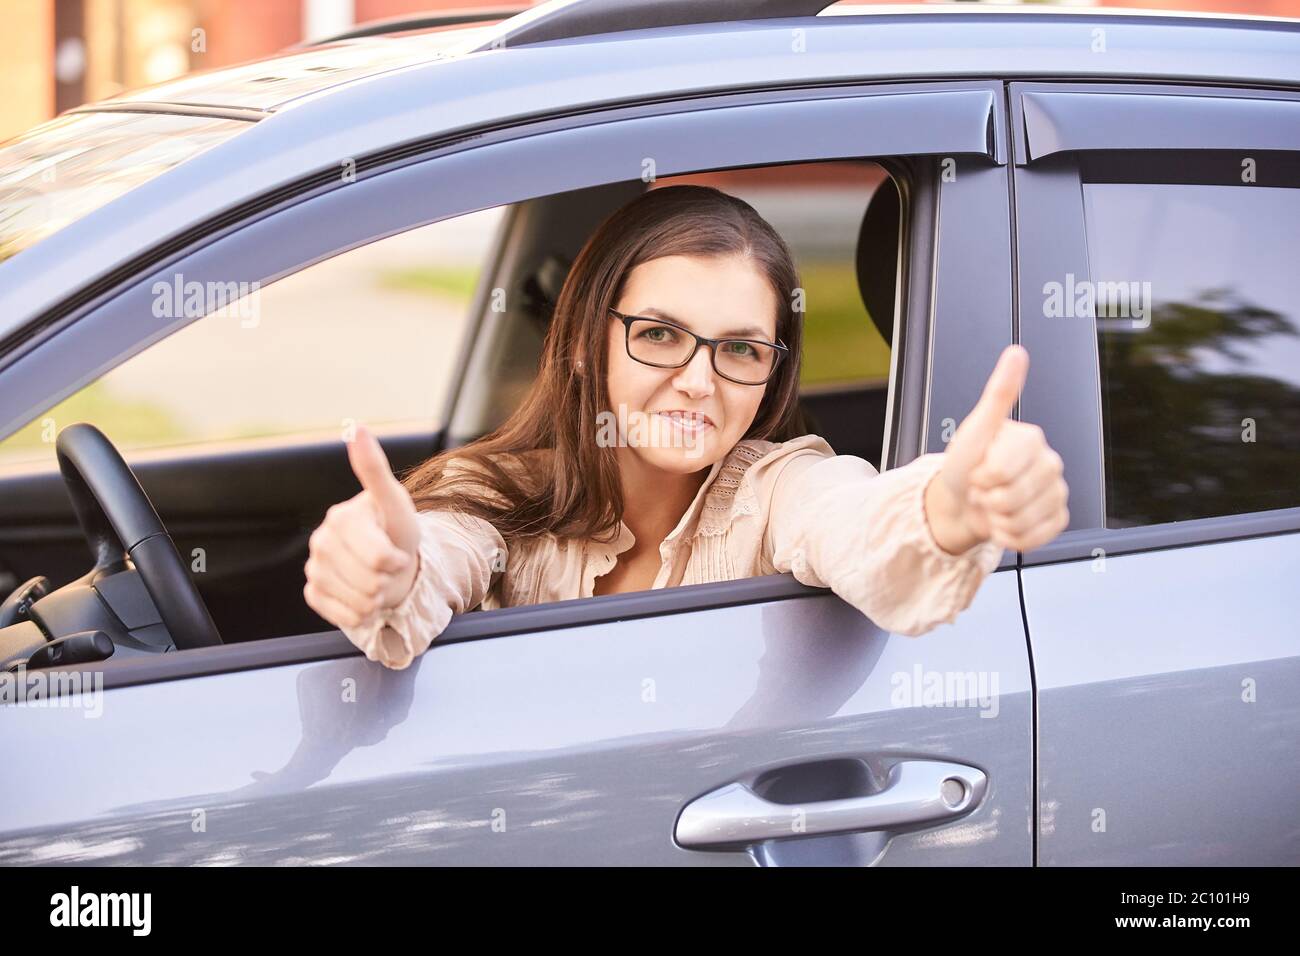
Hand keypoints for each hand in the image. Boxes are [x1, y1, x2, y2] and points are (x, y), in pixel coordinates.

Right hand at [303, 424, 420, 628]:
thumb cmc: (396, 530)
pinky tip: (363, 596)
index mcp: (341, 518)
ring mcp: (315, 569)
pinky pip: (343, 616)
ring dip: (378, 598)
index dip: (397, 559)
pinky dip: (361, 613)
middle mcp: (321, 541)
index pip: (380, 558)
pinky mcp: (314, 593)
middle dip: (388, 580)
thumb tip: (357, 426)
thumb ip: (375, 469)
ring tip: (377, 580)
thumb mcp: (395, 502)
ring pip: (359, 603)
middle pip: (370, 584)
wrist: (392, 562)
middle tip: (387, 567)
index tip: (398, 550)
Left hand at [925, 344, 1069, 553]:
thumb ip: (999, 393)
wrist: (960, 501)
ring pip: (1022, 520)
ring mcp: (1056, 493)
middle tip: (983, 486)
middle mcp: (1049, 463)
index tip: (978, 467)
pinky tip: (1004, 521)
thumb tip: (1016, 353)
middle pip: (1013, 498)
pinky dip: (1009, 536)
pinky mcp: (1056, 519)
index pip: (1003, 470)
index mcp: (1031, 439)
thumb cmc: (964, 464)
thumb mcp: (975, 428)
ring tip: (991, 503)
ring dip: (996, 519)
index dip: (981, 475)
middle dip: (987, 498)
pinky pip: (1034, 538)